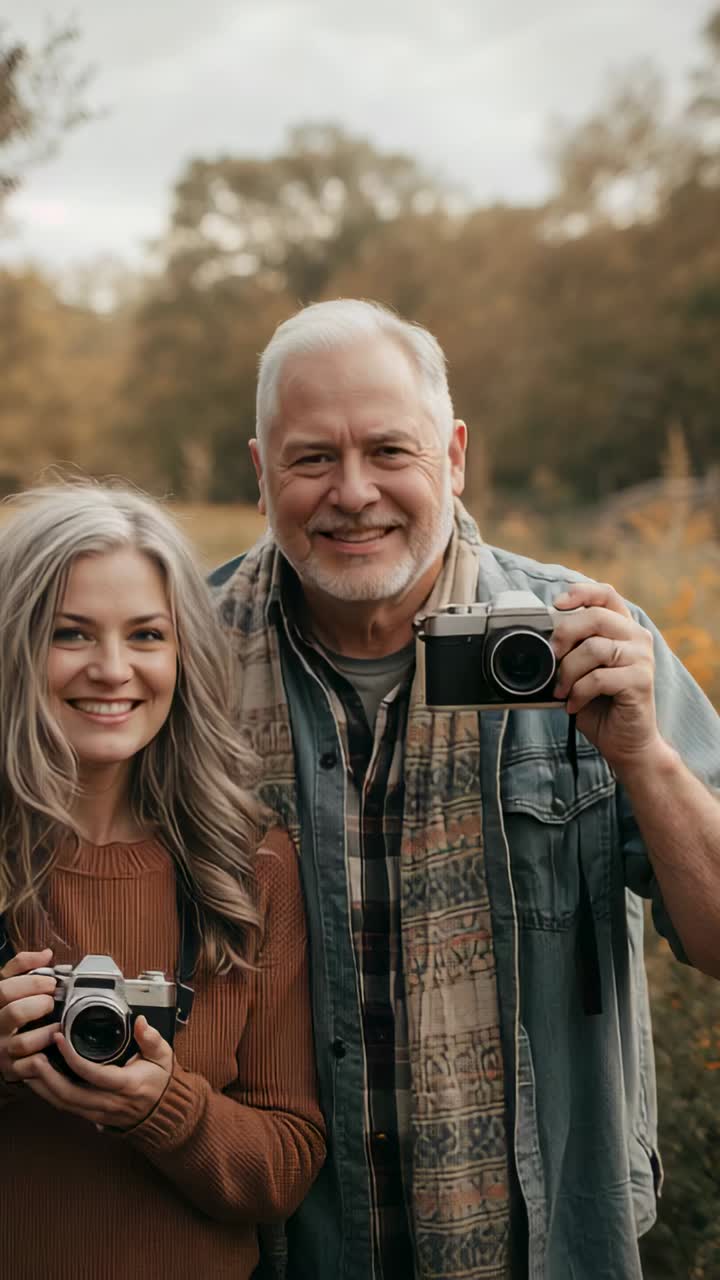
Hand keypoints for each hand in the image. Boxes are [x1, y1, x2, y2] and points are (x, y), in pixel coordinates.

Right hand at [0, 949, 58, 1082]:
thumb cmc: (6, 1007)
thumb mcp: (7, 983)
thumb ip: (22, 965)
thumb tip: (46, 954)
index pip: (5, 990)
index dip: (31, 983)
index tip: (50, 981)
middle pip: (15, 1013)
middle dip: (40, 1004)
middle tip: (52, 1001)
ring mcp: (2, 1050)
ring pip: (23, 1043)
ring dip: (46, 1033)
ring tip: (57, 1025)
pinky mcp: (11, 1070)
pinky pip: (28, 1068)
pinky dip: (43, 1059)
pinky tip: (52, 1049)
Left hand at [23, 1015, 173, 1129]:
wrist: (162, 1112)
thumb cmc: (160, 1081)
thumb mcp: (162, 1056)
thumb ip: (152, 1038)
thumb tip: (141, 1022)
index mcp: (126, 1084)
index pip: (94, 1073)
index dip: (72, 1057)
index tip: (59, 1038)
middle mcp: (109, 1102)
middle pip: (70, 1094)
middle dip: (47, 1076)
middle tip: (34, 1056)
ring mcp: (98, 1112)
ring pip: (64, 1103)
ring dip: (43, 1087)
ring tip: (30, 1067)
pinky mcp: (91, 1115)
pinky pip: (66, 1107)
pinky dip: (49, 1094)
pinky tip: (40, 1081)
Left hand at [552, 581, 662, 775]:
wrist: (624, 742)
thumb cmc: (599, 704)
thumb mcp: (580, 669)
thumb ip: (571, 648)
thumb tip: (539, 636)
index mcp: (622, 627)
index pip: (605, 594)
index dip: (580, 592)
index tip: (556, 604)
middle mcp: (636, 637)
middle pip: (595, 617)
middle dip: (563, 636)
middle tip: (551, 660)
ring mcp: (642, 658)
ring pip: (594, 648)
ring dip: (568, 672)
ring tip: (562, 691)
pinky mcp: (641, 681)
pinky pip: (599, 678)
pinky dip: (578, 693)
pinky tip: (574, 704)